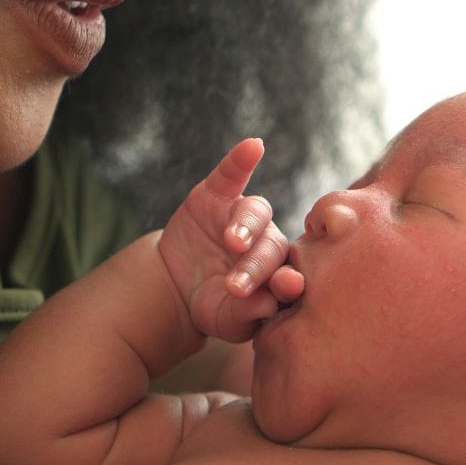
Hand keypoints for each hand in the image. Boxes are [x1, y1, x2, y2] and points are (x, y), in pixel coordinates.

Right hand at [158, 138, 303, 341]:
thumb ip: (247, 314)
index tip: (287, 285)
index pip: (290, 273)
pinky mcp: (217, 194)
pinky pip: (232, 173)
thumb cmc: (213, 306)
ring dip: (246, 223)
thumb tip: (269, 305)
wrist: (175, 285)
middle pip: (272, 245)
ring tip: (233, 241)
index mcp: (279, 271)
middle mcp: (268, 239)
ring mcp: (243, 215)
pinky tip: (253, 147)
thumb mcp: (225, 318)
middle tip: (237, 284)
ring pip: (256, 212)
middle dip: (255, 265)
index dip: (289, 279)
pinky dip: (241, 159)